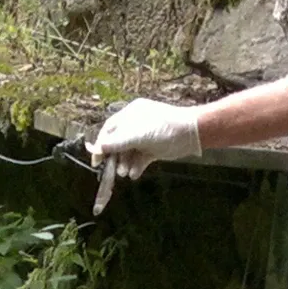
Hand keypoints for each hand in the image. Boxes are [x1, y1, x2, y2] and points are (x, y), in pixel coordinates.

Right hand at [89, 98, 203, 181]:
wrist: (191, 135)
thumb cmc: (165, 129)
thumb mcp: (139, 135)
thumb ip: (118, 143)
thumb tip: (97, 149)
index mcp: (131, 114)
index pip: (110, 129)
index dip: (102, 145)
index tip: (97, 161)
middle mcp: (136, 124)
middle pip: (118, 143)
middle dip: (115, 158)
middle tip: (114, 172)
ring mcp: (144, 137)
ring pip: (128, 153)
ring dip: (125, 164)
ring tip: (126, 174)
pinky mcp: (152, 149)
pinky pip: (139, 159)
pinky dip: (136, 167)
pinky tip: (135, 174)